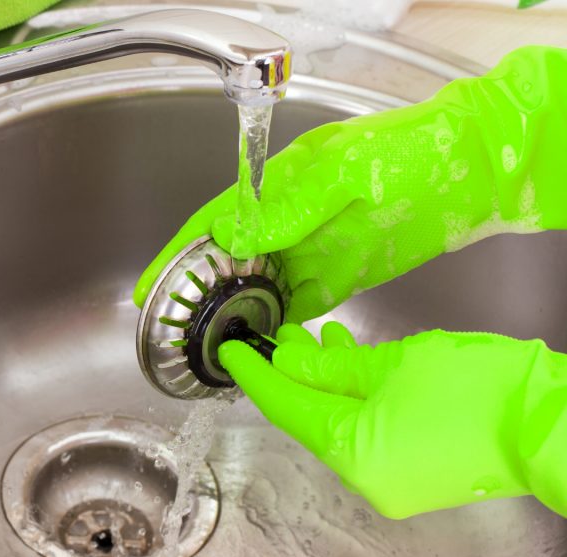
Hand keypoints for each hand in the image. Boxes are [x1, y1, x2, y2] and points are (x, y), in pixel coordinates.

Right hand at [134, 46, 566, 323]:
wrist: (469, 170)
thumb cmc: (407, 152)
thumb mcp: (341, 174)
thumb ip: (288, 209)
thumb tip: (231, 236)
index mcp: (278, 187)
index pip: (214, 223)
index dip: (178, 254)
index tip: (151, 286)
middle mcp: (289, 221)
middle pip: (230, 260)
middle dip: (200, 290)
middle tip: (174, 325)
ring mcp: (314, 249)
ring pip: (261, 285)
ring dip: (237, 311)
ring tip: (210, 342)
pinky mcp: (343, 273)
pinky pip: (301, 301)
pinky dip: (280, 321)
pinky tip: (263, 341)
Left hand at [219, 322, 566, 518]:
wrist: (555, 423)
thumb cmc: (480, 389)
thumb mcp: (395, 363)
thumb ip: (334, 365)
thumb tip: (291, 360)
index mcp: (354, 453)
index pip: (287, 409)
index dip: (256, 376)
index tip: (232, 351)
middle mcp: (366, 478)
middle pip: (313, 417)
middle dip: (294, 373)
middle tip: (275, 333)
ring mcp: (393, 481)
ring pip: (343, 422)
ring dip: (327, 380)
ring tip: (311, 336)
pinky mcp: (417, 473)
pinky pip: (371, 431)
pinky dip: (357, 397)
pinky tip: (352, 359)